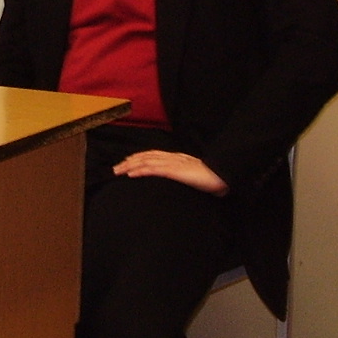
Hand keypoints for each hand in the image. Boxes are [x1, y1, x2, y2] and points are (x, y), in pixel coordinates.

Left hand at [112, 150, 228, 194]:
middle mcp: (172, 158)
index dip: (138, 158)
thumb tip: (179, 182)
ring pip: (146, 161)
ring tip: (118, 171)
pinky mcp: (174, 171)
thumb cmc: (212, 178)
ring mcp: (173, 163)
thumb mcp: (194, 176)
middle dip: (129, 161)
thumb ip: (185, 177)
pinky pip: (153, 169)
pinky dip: (140, 171)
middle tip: (116, 168)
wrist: (222, 175)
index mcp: (177, 158)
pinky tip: (131, 174)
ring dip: (130, 166)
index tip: (127, 162)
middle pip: (146, 156)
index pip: (153, 155)